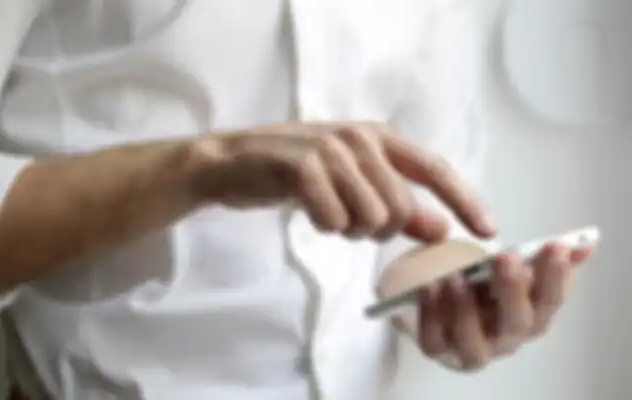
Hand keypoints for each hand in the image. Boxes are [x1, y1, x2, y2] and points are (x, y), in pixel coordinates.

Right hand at [194, 122, 496, 240]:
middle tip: (351, 222)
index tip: (488, 230)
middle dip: (379, 230)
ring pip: (370, 218)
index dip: (464, 200)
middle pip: (400, 208)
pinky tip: (308, 210)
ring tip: (328, 213)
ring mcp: (331, 149)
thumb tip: (441, 230)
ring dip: (349, 230)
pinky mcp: (303, 167)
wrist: (233, 163)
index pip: (434, 169)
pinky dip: (324, 227)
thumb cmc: (296, 175)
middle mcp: (360, 138)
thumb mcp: (351, 186)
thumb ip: (398, 207)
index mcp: (378, 137)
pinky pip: (334, 221)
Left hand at [405, 242, 594, 371]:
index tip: (556, 246)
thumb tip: (583, 244)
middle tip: (506, 259)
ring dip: (466, 308)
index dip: (556, 275)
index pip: (551, 300)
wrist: (445, 302)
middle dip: (513, 290)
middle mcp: (506, 337)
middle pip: (516, 322)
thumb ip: (543, 257)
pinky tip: (429, 287)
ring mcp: (472, 348)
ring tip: (456, 277)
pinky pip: (434, 340)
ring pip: (473, 342)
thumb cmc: (486, 286)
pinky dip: (431, 315)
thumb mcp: (514, 267)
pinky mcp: (439, 349)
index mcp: (531, 315)